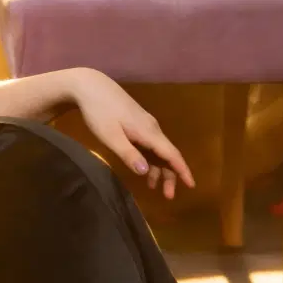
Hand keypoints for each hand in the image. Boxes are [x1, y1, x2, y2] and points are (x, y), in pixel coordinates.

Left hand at [69, 69, 194, 198]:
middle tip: (168, 196)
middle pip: (167, 154)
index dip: (182, 170)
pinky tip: (144, 169)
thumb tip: (145, 171)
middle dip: (171, 175)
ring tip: (154, 188)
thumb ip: (128, 154)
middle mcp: (152, 128)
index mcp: (149, 132)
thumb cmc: (99, 112)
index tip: (191, 185)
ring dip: (159, 169)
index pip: (172, 154)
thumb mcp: (110, 136)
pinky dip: (151, 159)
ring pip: (158, 150)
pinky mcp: (137, 123)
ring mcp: (145, 125)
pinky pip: (151, 145)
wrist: (90, 86)